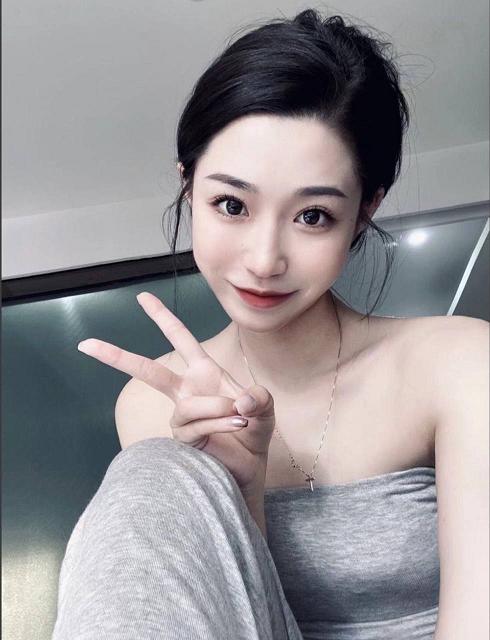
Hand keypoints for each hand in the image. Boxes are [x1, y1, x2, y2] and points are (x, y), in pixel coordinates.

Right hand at [77, 291, 275, 493]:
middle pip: (149, 371)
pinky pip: (197, 425)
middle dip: (119, 356)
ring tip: (239, 416)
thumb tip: (239, 401)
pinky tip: (237, 426)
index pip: (180, 339)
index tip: (142, 297)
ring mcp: (182, 415)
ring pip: (188, 405)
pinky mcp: (183, 438)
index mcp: (203, 373)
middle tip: (88, 344)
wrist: (249, 467)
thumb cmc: (253, 431)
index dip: (162, 317)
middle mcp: (187, 391)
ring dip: (217, 408)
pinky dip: (220, 424)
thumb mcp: (264, 407)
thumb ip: (259, 397)